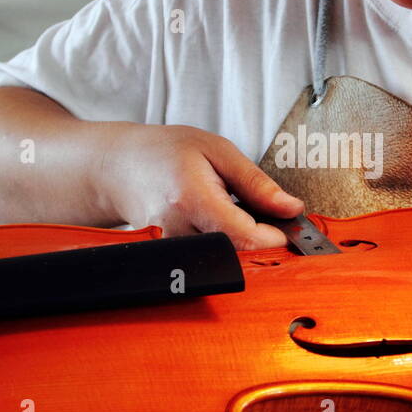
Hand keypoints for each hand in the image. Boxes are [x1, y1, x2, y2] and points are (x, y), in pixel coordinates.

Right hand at [99, 123, 303, 249]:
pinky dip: (224, 245)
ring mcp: (170, 249)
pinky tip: (219, 224)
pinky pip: (210, 260)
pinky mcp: (170, 259)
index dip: (275, 236)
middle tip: (268, 217)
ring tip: (234, 213)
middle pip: (238, 254)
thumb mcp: (218, 151)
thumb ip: (256, 183)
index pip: (246, 238)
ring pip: (225, 260)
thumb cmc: (165, 152)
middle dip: (261, 240)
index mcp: (192, 199)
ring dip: (242, 243)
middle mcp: (178, 231)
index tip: (289, 224)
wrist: (119, 167)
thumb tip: (291, 209)